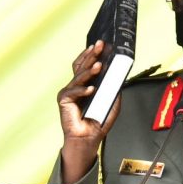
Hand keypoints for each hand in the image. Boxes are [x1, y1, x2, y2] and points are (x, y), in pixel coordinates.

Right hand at [56, 40, 108, 182]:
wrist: (88, 139)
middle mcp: (76, 86)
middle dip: (92, 55)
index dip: (92, 54)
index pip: (87, 64)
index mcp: (85, 84)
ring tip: (99, 65)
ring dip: (89, 70)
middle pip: (82, 66)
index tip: (101, 44)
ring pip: (79, 76)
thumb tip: (119, 75)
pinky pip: (73, 92)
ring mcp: (69, 92)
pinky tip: (91, 90)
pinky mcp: (64, 100)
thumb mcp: (112, 103)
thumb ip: (114, 89)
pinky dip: (83, 90)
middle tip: (100, 46)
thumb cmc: (98, 122)